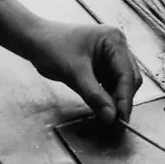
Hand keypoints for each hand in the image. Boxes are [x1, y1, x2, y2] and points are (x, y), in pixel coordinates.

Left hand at [26, 20, 140, 125]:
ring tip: (108, 118)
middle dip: (123, 100)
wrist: (35, 40)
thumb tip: (111, 117)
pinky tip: (102, 108)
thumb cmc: (52, 47)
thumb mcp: (74, 73)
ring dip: (116, 100)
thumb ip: (94, 95)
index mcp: (114, 40)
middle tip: (115, 123)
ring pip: (121, 83)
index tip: (121, 119)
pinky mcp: (102, 65)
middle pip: (129, 78)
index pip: (127, 74)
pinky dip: (108, 97)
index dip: (125, 99)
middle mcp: (117, 46)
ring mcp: (110, 55)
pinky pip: (111, 84)